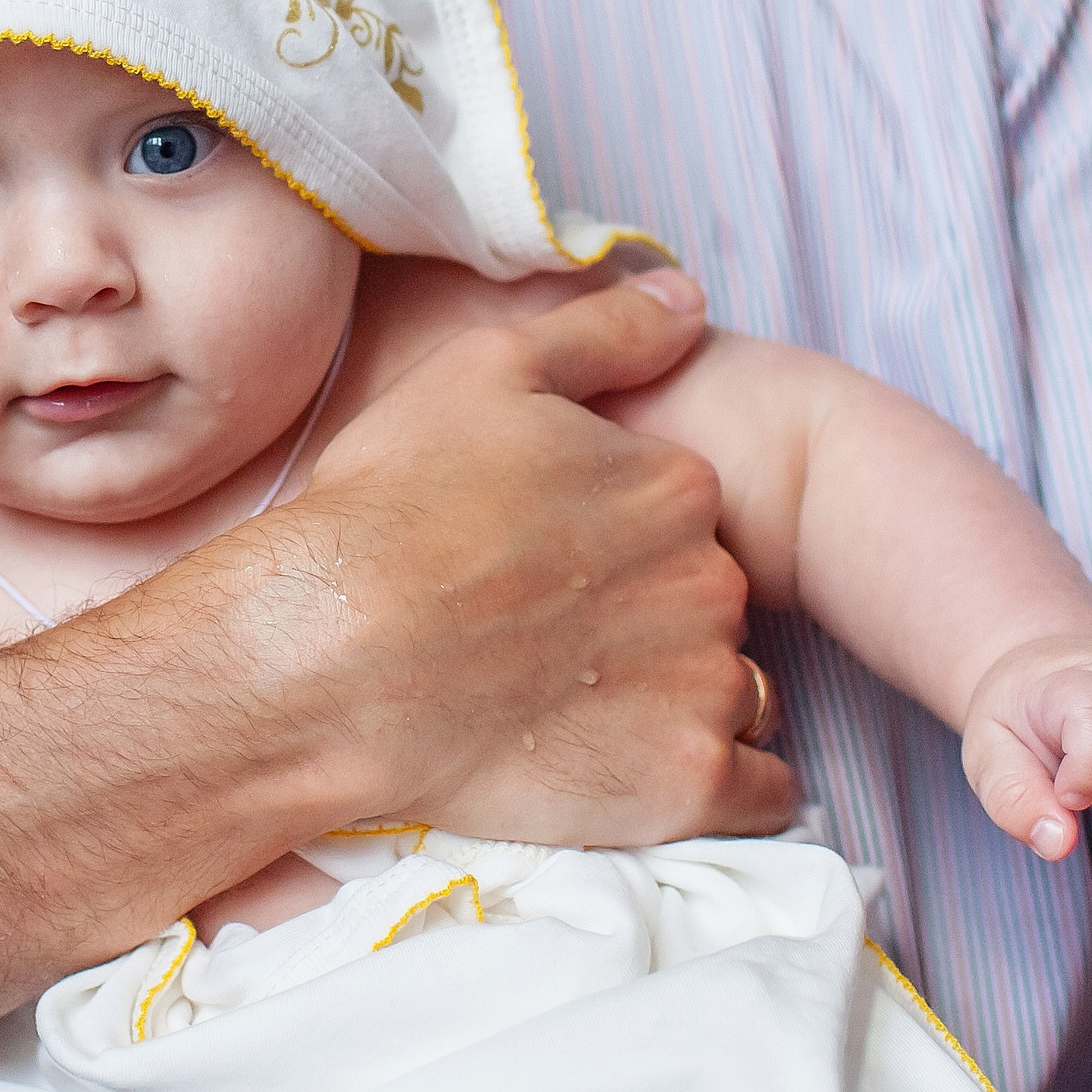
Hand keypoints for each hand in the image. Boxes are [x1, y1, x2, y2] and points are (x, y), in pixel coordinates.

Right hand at [257, 270, 794, 847]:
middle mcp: (710, 578)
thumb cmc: (387, 511)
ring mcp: (702, 684)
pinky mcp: (685, 782)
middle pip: (711, 601)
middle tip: (552, 644)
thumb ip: (602, 332)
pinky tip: (649, 771)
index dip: (621, 541)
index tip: (552, 569)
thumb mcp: (480, 372)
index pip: (689, 514)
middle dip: (653, 619)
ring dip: (686, 698)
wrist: (328, 659)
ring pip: (739, 689)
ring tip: (588, 712)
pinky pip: (763, 792)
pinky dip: (724, 783)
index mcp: (674, 483)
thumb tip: (688, 299)